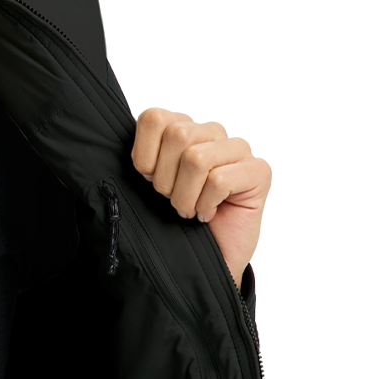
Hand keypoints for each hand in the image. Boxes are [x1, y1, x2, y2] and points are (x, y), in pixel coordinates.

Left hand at [129, 109, 270, 290]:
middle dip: (166, 179)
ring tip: (189, 210)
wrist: (203, 260)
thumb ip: (140, 161)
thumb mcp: (147, 188)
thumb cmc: (175, 222)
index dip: (144, 156)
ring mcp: (238, 150)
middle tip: (172, 200)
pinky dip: (206, 204)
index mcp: (183, 128)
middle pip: (177, 135)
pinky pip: (219, 180)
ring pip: (197, 158)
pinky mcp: (258, 171)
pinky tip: (208, 213)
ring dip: (185, 196)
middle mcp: (212, 133)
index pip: (154, 118)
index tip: (149, 180)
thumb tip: (120, 146)